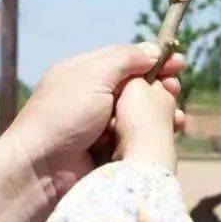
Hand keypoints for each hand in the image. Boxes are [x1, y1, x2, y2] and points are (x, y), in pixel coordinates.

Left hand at [5, 43, 183, 215]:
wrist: (41, 170)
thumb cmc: (63, 116)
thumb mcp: (92, 76)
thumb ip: (124, 59)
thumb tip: (153, 50)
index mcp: (84, 73)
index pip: (125, 59)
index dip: (152, 60)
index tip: (179, 63)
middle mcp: (93, 97)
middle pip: (137, 87)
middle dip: (160, 88)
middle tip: (175, 91)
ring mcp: (102, 127)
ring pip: (140, 114)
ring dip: (161, 113)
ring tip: (178, 118)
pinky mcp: (109, 152)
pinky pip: (138, 139)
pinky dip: (153, 135)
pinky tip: (169, 135)